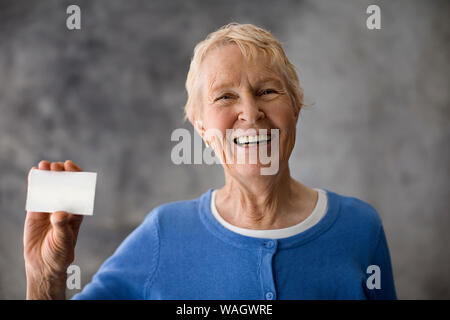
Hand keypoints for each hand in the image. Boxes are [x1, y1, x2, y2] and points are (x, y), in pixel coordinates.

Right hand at [23, 160, 83, 298]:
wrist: (43, 264)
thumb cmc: (59, 253)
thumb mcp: (63, 242)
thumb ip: (62, 227)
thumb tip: (59, 213)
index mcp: (76, 212)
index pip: (79, 191)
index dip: (77, 177)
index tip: (72, 167)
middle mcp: (64, 207)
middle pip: (65, 186)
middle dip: (62, 174)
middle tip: (57, 166)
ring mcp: (49, 208)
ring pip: (50, 188)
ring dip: (48, 176)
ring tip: (44, 165)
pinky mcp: (36, 212)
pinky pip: (36, 195)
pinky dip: (35, 184)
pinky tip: (34, 173)